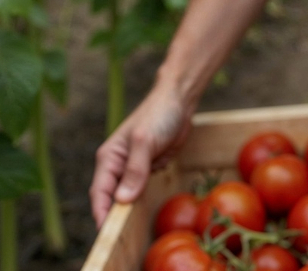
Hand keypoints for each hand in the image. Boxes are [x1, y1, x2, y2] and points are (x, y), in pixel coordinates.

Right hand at [90, 85, 192, 226]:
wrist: (178, 102)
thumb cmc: (158, 115)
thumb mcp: (146, 141)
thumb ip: (135, 170)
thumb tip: (123, 199)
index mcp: (109, 157)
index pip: (99, 191)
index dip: (101, 212)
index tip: (106, 231)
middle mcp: (117, 165)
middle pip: (111, 197)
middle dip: (114, 215)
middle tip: (121, 236)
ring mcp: (132, 167)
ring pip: (127, 195)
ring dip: (128, 209)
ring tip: (131, 230)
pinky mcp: (147, 167)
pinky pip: (142, 188)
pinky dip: (142, 199)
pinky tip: (145, 211)